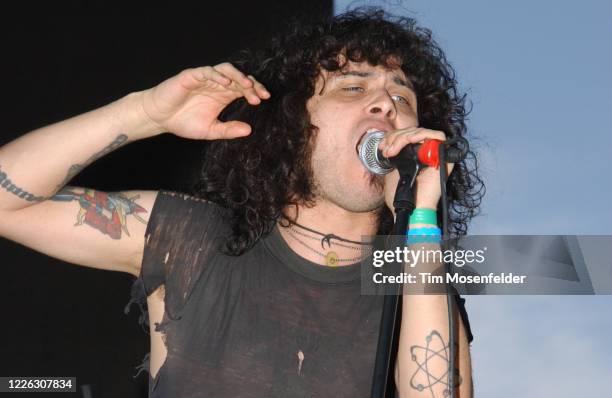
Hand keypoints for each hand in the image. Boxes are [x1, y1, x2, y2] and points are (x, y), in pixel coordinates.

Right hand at [140, 63, 269, 139]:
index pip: (244, 88)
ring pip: (226, 70)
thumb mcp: (210, 130)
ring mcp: (205, 78)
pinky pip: (207, 71)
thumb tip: (249, 130)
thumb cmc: (182, 122)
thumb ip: (228, 130)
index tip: (265, 99)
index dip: (256, 91)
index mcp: (223, 95)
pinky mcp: (192, 75)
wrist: (159, 118)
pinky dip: (218, 75)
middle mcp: (217, 84)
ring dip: (238, 76)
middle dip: (252, 85)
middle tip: (261, 95)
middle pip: (239, 78)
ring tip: (248, 86)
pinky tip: (226, 83)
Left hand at [381, 127, 453, 212]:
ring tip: (392, 151)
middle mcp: (427, 153)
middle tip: (387, 150)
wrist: (411, 208)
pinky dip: (421, 135)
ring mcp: (436, 154)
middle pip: (413, 131)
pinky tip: (408, 142)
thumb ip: (395, 157)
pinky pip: (437, 137)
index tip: (383, 147)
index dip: (393, 136)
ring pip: (421, 132)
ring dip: (403, 137)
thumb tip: (388, 143)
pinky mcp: (444, 157)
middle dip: (395, 137)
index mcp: (416, 155)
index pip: (407, 135)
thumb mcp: (393, 171)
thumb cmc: (402, 195)